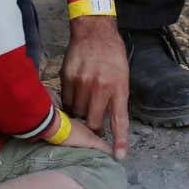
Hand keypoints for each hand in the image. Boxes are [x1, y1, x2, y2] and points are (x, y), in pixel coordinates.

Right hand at [60, 16, 129, 160]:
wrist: (94, 31)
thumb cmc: (112, 54)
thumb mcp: (123, 75)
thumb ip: (116, 97)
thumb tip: (110, 120)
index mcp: (118, 87)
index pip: (120, 120)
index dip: (120, 141)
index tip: (119, 156)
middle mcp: (100, 87)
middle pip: (93, 121)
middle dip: (93, 127)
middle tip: (94, 123)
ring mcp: (82, 83)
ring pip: (77, 113)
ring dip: (80, 114)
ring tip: (84, 102)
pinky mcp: (67, 78)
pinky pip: (66, 100)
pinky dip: (70, 102)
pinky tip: (74, 93)